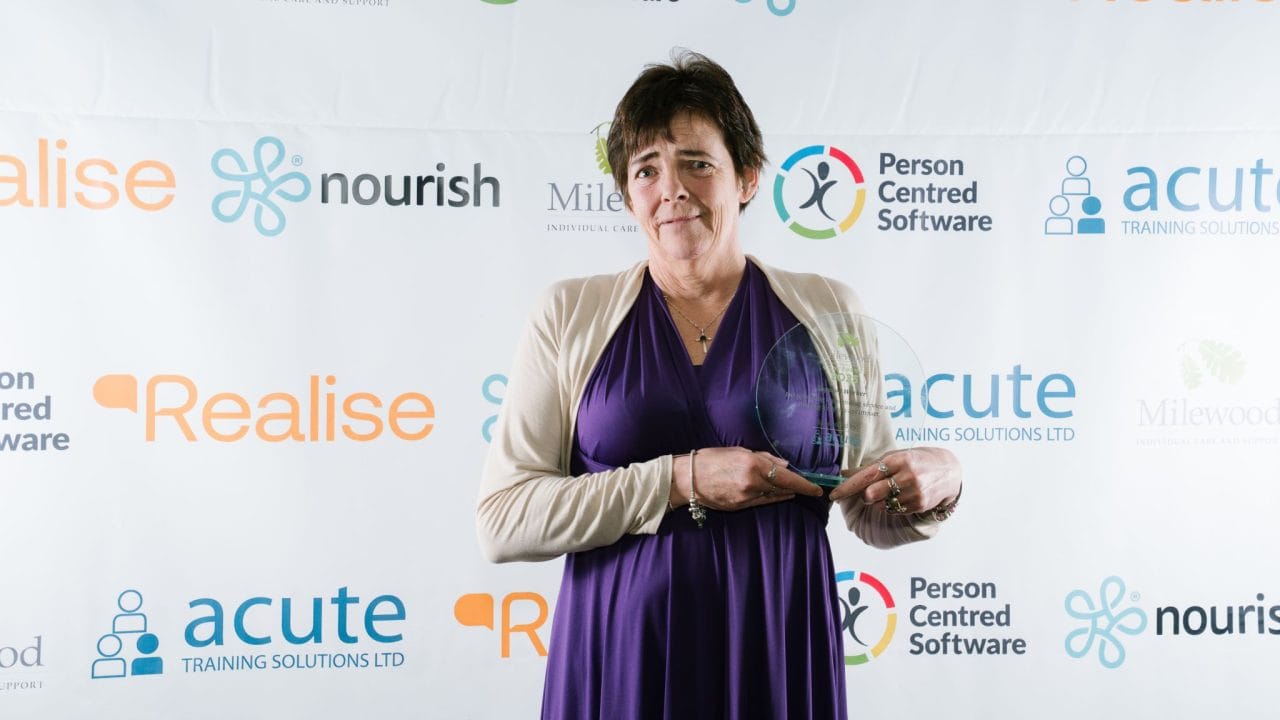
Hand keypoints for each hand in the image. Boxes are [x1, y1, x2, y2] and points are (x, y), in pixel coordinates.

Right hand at [670, 448, 822, 511]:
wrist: (688, 478)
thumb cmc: (711, 459)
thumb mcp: (738, 452)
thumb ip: (763, 458)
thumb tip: (784, 465)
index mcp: (753, 465)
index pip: (787, 477)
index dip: (804, 485)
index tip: (817, 489)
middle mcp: (752, 483)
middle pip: (782, 488)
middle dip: (796, 488)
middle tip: (808, 488)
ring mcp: (746, 497)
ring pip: (773, 496)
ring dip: (784, 493)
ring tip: (792, 490)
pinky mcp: (740, 507)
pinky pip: (761, 502)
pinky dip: (770, 498)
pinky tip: (775, 495)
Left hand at [828, 447, 960, 515]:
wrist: (947, 470)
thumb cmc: (915, 461)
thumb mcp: (894, 457)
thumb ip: (870, 467)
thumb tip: (844, 473)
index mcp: (896, 460)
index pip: (866, 476)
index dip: (847, 487)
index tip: (834, 495)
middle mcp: (906, 475)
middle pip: (870, 494)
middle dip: (866, 495)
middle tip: (872, 491)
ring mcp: (914, 491)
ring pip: (882, 505)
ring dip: (881, 501)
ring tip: (894, 490)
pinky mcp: (920, 504)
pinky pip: (895, 510)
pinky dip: (893, 505)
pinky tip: (904, 495)